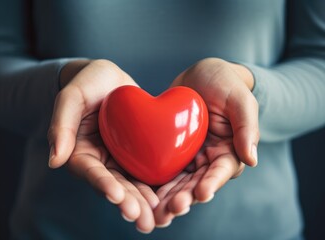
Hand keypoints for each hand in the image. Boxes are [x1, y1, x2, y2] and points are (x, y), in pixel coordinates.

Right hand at [47, 59, 158, 232]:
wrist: (108, 79)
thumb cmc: (86, 84)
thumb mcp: (71, 97)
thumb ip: (61, 125)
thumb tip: (54, 161)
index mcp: (80, 152)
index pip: (90, 171)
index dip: (102, 184)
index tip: (116, 195)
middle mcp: (100, 160)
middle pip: (113, 185)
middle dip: (127, 202)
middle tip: (141, 218)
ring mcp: (119, 158)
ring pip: (131, 183)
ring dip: (143, 201)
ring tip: (156, 215)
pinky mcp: (136, 153)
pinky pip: (146, 170)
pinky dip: (156, 185)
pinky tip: (169, 196)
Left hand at [153, 58, 259, 225]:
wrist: (202, 75)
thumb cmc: (225, 83)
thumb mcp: (239, 99)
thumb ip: (246, 126)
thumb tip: (252, 159)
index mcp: (228, 149)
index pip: (221, 171)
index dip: (212, 183)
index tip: (202, 193)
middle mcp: (209, 158)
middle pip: (198, 183)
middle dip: (186, 198)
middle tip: (172, 210)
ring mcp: (189, 155)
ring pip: (179, 182)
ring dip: (169, 197)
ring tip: (156, 211)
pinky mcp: (172, 150)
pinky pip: (163, 169)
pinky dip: (155, 183)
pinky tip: (144, 194)